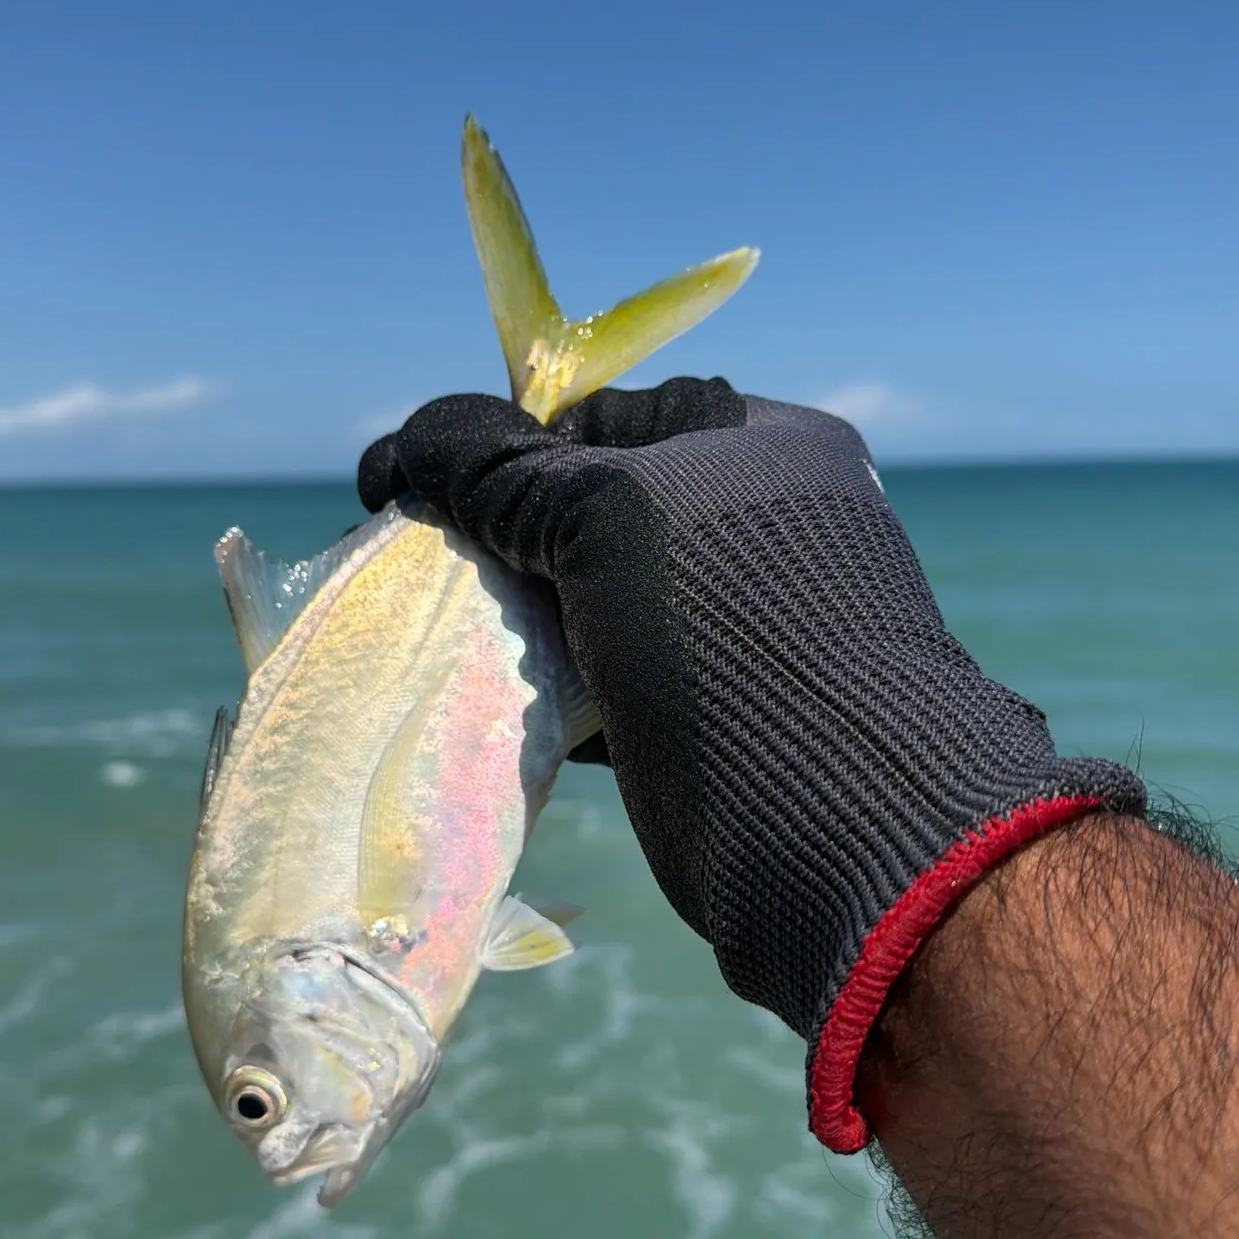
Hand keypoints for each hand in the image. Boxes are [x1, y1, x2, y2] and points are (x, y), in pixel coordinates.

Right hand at [359, 377, 1144, 1149]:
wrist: (828, 821)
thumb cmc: (729, 628)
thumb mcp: (612, 518)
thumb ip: (508, 474)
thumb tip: (410, 444)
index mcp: (756, 444)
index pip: (603, 417)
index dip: (508, 443)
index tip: (419, 484)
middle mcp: (750, 523)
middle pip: (589, 506)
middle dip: (501, 534)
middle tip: (421, 562)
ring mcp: (729, 620)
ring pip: (590, 596)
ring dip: (516, 613)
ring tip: (446, 630)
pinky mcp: (702, 705)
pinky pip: (603, 673)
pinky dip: (548, 683)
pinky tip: (500, 696)